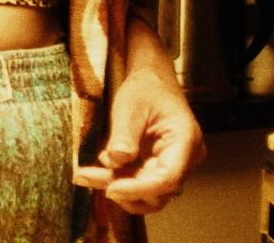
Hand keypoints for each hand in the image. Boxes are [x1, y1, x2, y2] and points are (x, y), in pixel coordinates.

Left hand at [72, 64, 205, 214]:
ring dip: (119, 188)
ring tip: (89, 174)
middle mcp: (186, 158)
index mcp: (186, 140)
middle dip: (122, 188)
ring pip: (149, 193)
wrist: (151, 79)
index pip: (168, 177)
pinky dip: (120, 181)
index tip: (110, 188)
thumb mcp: (130, 106)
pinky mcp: (160, 167)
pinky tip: (99, 168)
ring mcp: (174, 164)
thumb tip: (117, 160)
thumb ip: (124, 134)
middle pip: (157, 190)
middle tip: (86, 176)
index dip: (139, 189)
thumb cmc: (146, 88)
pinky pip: (142, 184)